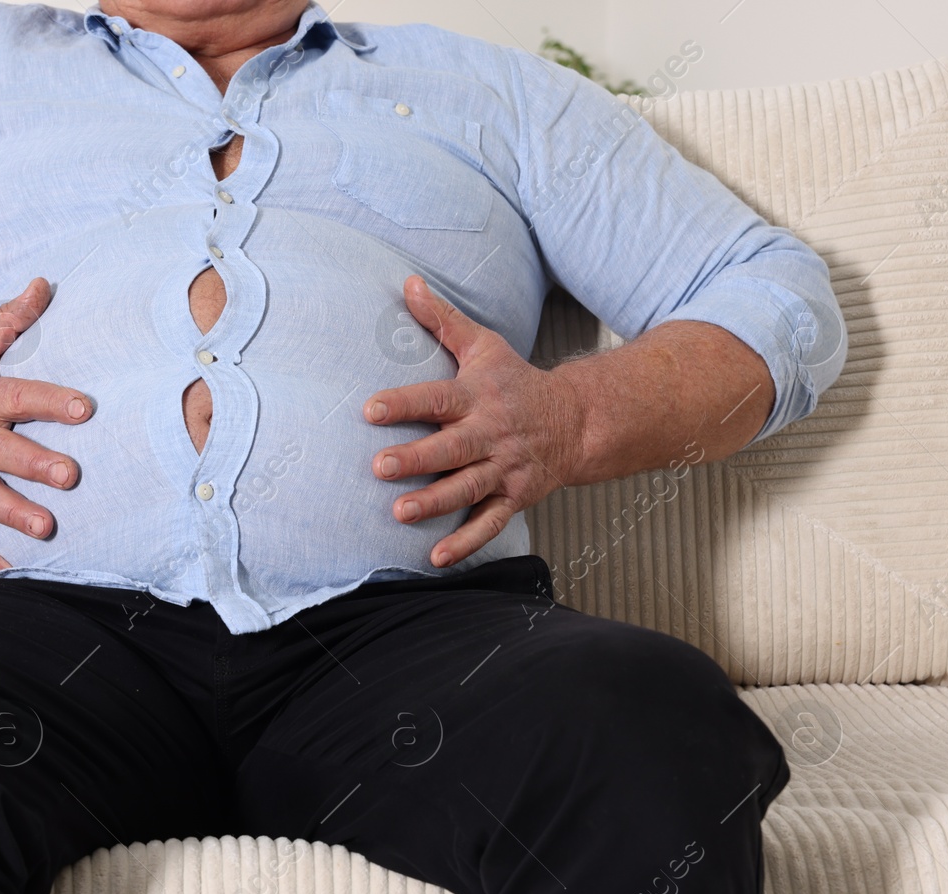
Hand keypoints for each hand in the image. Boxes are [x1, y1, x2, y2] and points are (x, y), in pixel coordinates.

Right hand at [0, 278, 90, 574]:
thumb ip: (10, 320)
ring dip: (13, 512)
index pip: (19, 396)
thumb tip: (43, 284)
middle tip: (70, 475)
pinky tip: (4, 572)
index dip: (52, 401)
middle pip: (3, 451)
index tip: (86, 408)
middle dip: (35, 464)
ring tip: (45, 527)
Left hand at [364, 275, 585, 567]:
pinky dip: (466, 542)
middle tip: (379, 467)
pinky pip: (490, 523)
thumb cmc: (517, 382)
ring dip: (435, 502)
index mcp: (478, 396)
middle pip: (451, 448)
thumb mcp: (484, 346)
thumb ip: (442, 320)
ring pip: (468, 488)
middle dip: (416, 459)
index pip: (437, 398)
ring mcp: (504, 468)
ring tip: (400, 513)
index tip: (370, 408)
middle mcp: (491, 434)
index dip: (404, 403)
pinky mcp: (515, 496)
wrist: (577, 420)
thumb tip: (407, 283)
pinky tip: (437, 557)